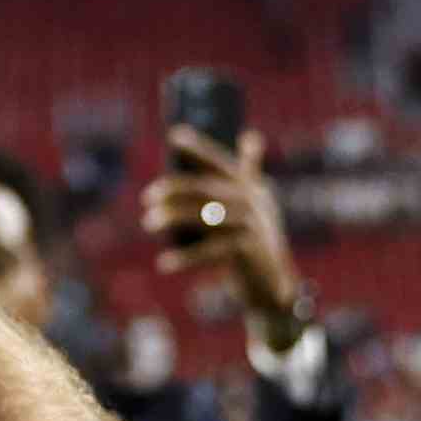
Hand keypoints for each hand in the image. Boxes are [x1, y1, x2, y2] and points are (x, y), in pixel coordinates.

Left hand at [144, 129, 306, 345]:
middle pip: (206, 188)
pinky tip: (164, 263)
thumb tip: (252, 135)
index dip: (198, 148)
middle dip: (173, 189)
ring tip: (148, 223)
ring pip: (204, 216)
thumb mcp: (257, 204)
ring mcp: (251, 226)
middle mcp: (253, 202)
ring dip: (172, 218)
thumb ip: (250, 172)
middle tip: (147, 197)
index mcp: (251, 188)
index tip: (174, 134)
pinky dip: (185, 257)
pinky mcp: (247, 251)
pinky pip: (209, 251)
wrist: (273, 285)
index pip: (220, 162)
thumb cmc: (256, 240)